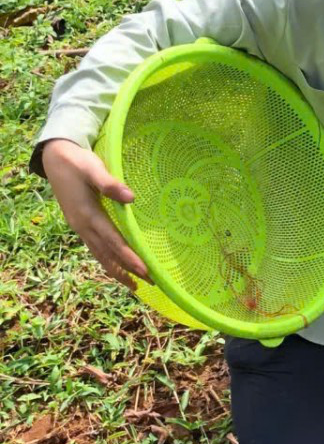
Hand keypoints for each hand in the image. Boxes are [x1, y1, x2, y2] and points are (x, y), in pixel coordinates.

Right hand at [41, 138, 150, 290]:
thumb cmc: (78, 162)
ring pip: (100, 255)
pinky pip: (95, 248)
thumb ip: (110, 183)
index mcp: (88, 215)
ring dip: (117, 270)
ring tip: (134, 284)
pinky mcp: (80, 224)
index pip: (113, 242)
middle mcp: (83, 226)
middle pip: (107, 254)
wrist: (54, 158)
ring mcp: (80, 227)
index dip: (129, 257)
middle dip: (127, 270)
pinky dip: (108, 260)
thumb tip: (131, 198)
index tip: (145, 271)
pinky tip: (117, 266)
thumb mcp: (93, 168)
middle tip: (149, 283)